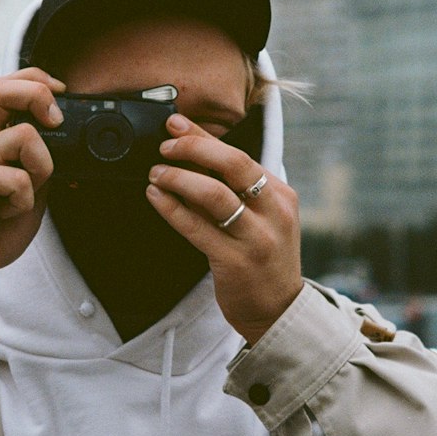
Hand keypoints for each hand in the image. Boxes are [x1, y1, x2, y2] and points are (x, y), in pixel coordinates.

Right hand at [0, 69, 63, 320]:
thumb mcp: (31, 187)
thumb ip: (42, 163)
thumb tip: (67, 141)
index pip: (6, 87)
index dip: (36, 80)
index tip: (60, 92)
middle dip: (36, 95)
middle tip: (54, 121)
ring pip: (23, 136)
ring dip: (41, 167)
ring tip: (27, 192)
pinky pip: (16, 179)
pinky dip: (24, 200)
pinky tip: (10, 211)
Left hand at [145, 114, 302, 345]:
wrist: (279, 311)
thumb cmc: (264, 259)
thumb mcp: (262, 218)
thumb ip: (235, 189)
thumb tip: (192, 154)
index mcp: (281, 195)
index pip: (240, 155)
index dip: (204, 136)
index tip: (175, 124)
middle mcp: (273, 212)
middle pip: (233, 164)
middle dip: (193, 148)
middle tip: (164, 147)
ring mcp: (256, 238)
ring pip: (213, 194)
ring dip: (178, 178)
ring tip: (156, 173)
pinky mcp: (235, 262)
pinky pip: (197, 227)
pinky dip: (172, 208)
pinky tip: (156, 197)